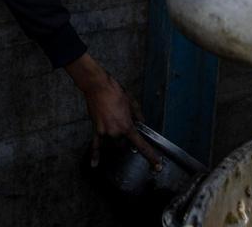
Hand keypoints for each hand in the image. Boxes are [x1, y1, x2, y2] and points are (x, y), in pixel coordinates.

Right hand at [65, 54, 161, 169]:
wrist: (98, 86)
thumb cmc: (115, 92)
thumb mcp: (132, 102)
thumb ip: (138, 116)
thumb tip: (142, 123)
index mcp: (127, 126)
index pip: (141, 145)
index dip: (151, 156)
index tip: (157, 165)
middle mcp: (116, 132)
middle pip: (124, 143)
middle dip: (126, 136)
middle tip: (123, 121)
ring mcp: (105, 132)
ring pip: (113, 142)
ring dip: (116, 137)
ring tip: (112, 118)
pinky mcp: (96, 130)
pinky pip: (95, 145)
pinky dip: (95, 155)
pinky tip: (94, 164)